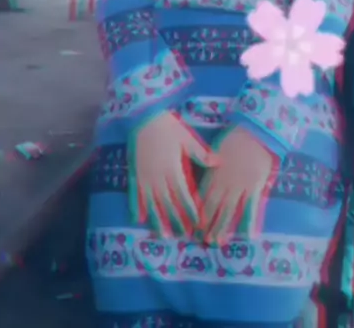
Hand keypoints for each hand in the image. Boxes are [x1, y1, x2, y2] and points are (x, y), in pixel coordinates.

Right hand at [129, 110, 217, 236]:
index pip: (184, 195)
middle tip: (184, 236)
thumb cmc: (169, 127)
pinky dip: (137, 207)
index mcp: (173, 169)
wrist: (144, 117)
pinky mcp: (135, 173)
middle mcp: (158, 177)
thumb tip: (219, 163)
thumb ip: (201, 153)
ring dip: (158, 220)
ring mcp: (145, 176)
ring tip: (164, 236)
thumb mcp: (187, 138)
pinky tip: (138, 219)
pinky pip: (135, 194)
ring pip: (152, 203)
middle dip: (177, 221)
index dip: (191, 211)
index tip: (198, 224)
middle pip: (169, 203)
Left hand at [199, 126, 276, 243]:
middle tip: (202, 240)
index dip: (197, 211)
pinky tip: (248, 237)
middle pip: (213, 207)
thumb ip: (209, 164)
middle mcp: (225, 182)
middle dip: (207, 224)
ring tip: (217, 241)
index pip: (202, 196)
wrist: (256, 132)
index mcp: (214, 172)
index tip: (192, 224)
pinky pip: (252, 208)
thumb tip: (202, 177)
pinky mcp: (255, 187)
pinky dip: (249, 223)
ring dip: (222, 227)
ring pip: (229, 211)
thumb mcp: (218, 149)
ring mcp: (240, 186)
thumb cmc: (236, 138)